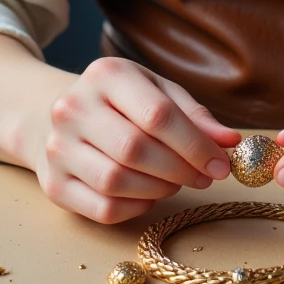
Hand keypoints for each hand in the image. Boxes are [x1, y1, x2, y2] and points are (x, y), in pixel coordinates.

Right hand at [35, 57, 240, 223]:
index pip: (157, 114)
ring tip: (176, 181)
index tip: (221, 164)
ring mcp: (57, 148)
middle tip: (204, 177)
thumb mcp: (156, 91)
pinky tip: (149, 193)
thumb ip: (193, 116)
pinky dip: (136, 206)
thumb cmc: (119, 102)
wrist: (53, 115)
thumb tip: (230, 142)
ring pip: (117, 182)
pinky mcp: (53, 185)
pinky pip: (103, 208)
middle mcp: (73, 108)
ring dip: (159, 189)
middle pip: (135, 149)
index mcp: (105, 75)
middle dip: (179, 169)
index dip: (195, 144)